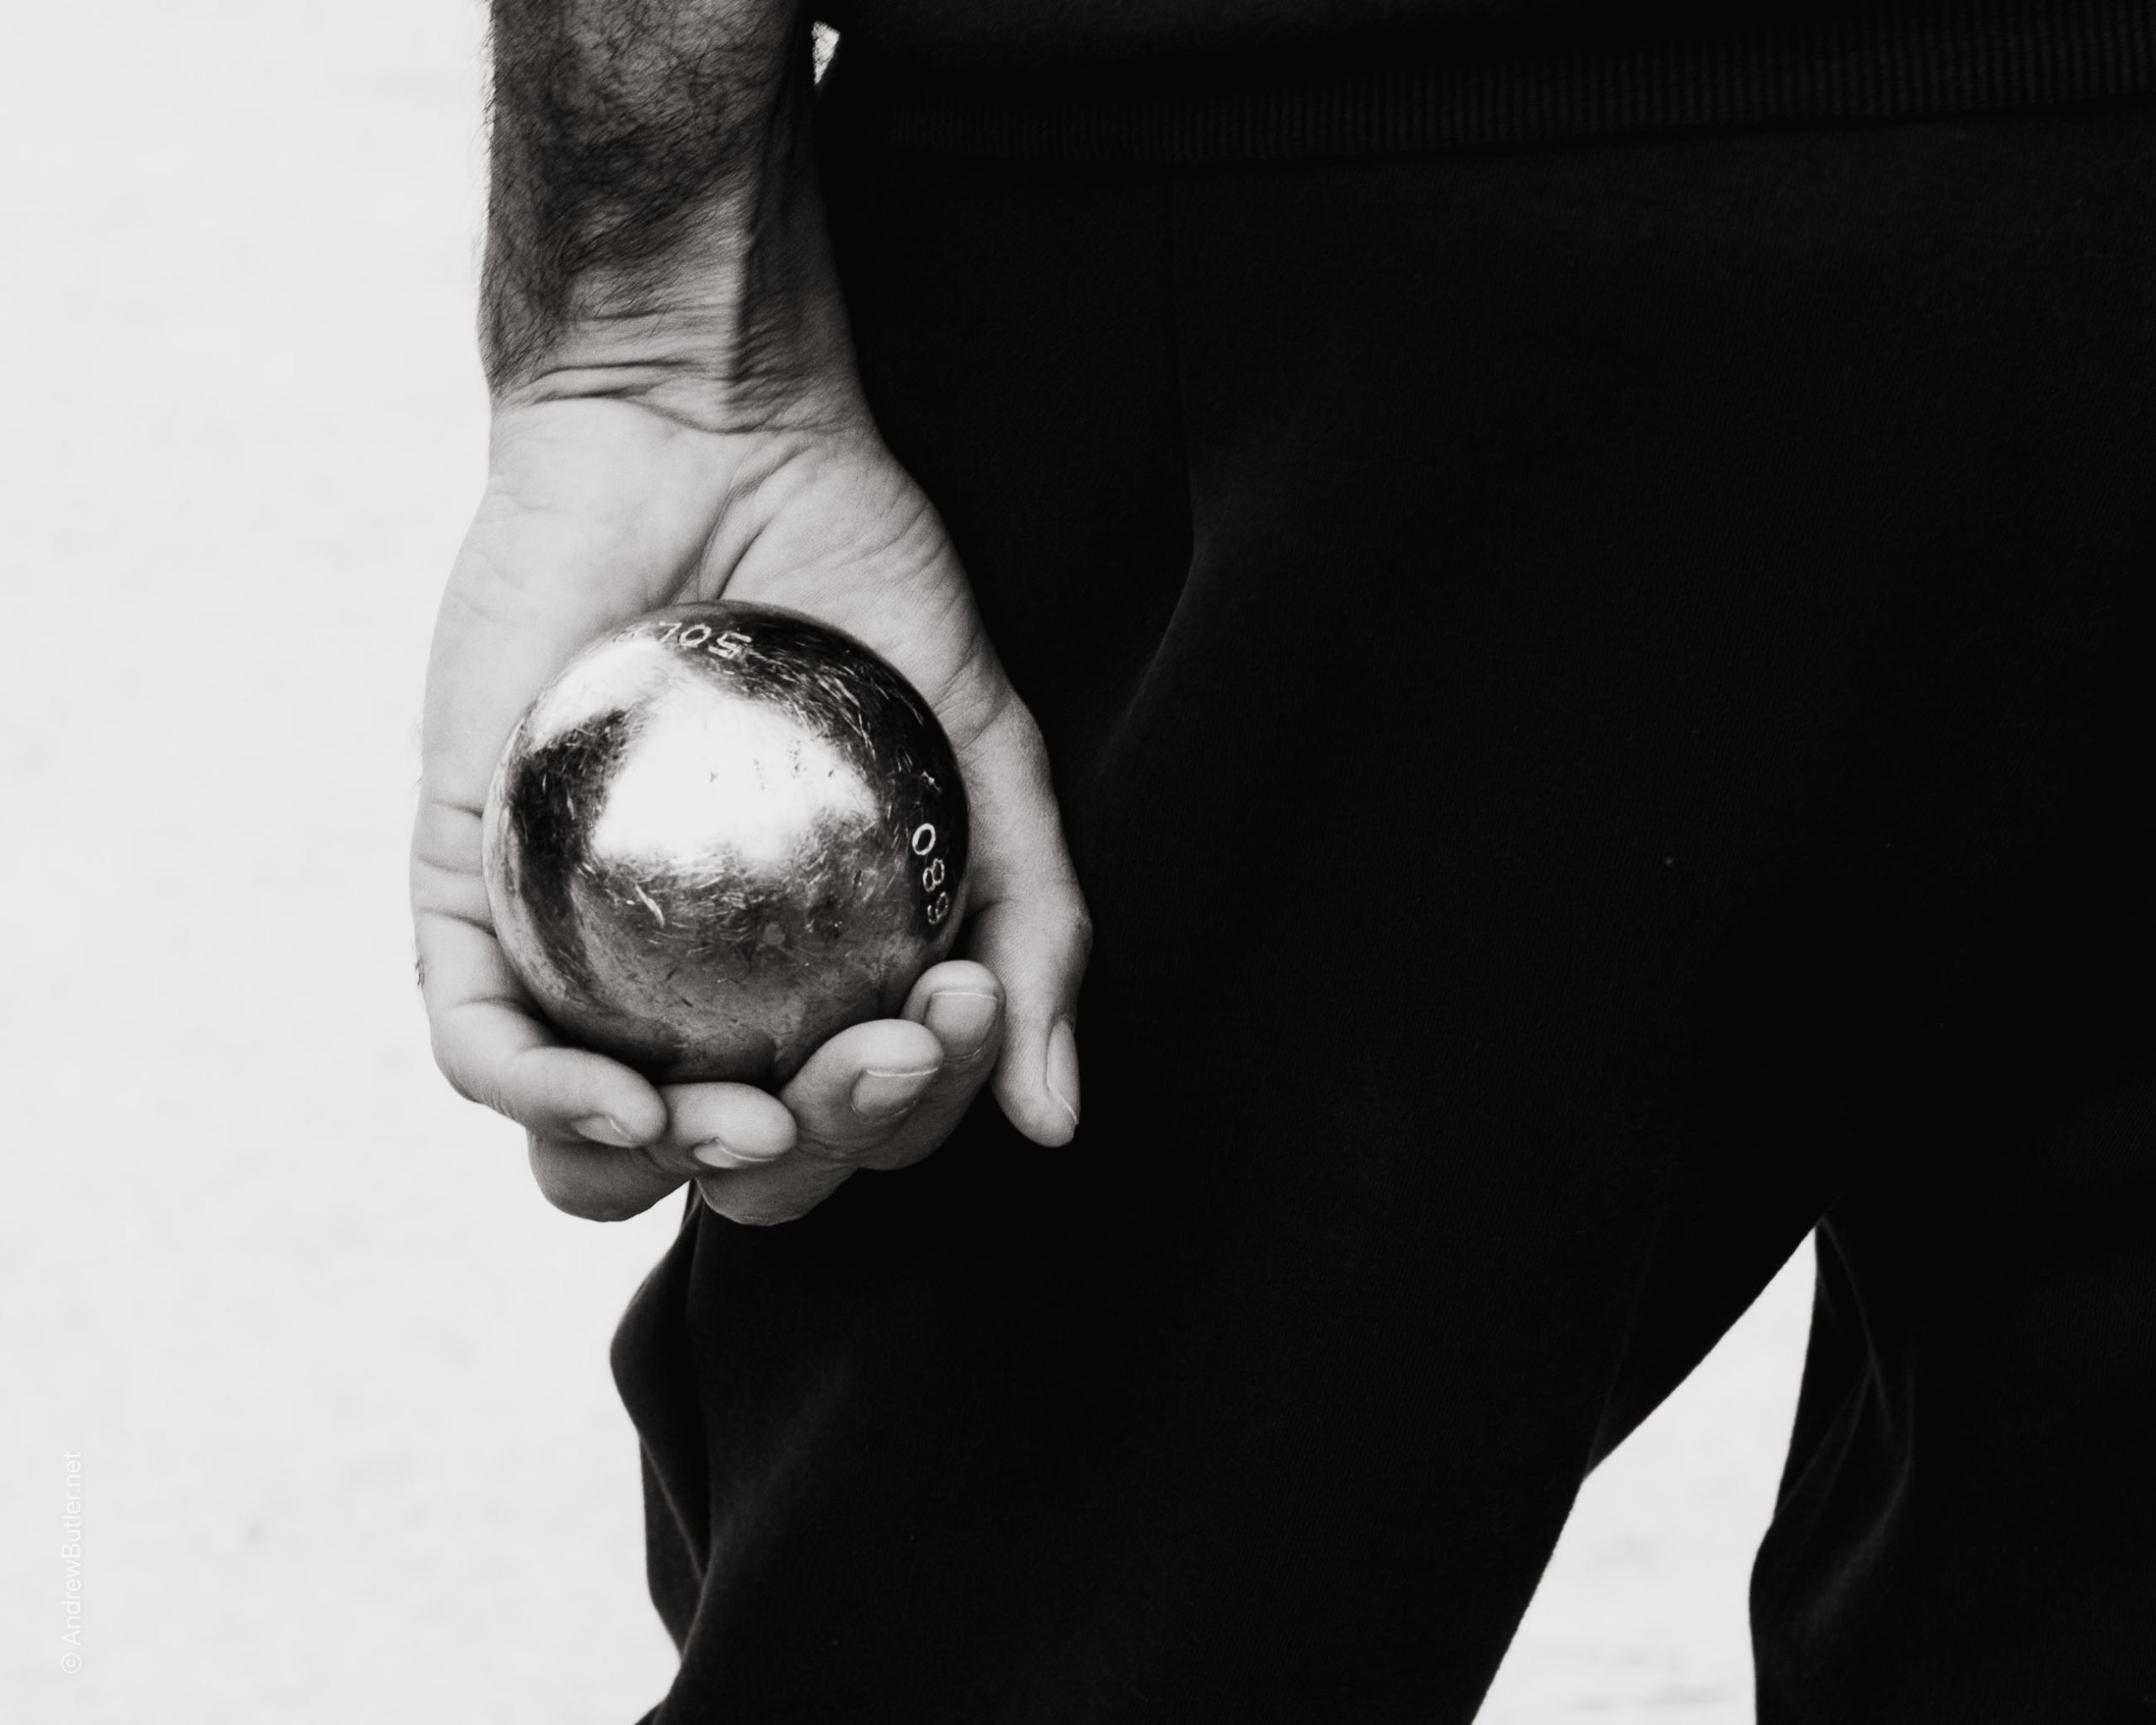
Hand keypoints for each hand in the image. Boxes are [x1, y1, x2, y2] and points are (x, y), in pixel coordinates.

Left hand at [411, 389, 1088, 1223]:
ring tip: (746, 1121)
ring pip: (595, 1148)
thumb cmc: (858, 585)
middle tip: (868, 1055)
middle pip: (736, 1156)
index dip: (910, 1110)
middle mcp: (690, 988)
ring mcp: (572, 951)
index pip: (854, 1113)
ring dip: (674, 1166)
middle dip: (814, 1151)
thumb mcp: (988, 759)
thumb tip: (1050, 1123)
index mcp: (808, 977)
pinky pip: (479, 1042)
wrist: (715, 431)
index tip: (955, 1005)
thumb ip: (1033, 928)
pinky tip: (626, 1104)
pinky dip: (545, 1099)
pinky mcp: (464, 893)